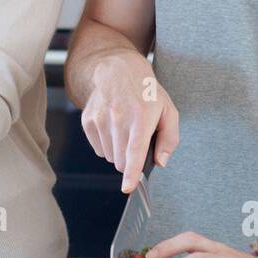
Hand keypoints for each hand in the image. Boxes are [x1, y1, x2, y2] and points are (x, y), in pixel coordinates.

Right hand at [80, 52, 179, 191]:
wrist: (116, 69)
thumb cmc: (145, 91)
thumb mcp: (168, 110)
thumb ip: (169, 138)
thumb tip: (161, 161)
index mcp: (142, 116)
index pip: (135, 150)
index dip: (132, 173)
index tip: (128, 188)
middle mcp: (118, 117)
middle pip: (122, 160)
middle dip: (131, 160)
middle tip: (136, 141)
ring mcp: (100, 119)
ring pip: (110, 156)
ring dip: (119, 152)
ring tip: (125, 130)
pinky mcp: (88, 121)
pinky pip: (99, 149)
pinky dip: (108, 145)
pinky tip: (113, 128)